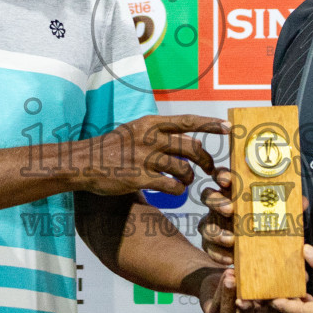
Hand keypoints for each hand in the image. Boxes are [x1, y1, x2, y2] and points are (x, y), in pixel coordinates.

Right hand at [75, 115, 225, 197]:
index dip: (210, 125)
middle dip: (206, 160)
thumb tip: (189, 138)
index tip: (228, 128)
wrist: (84, 162)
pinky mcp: (139, 178)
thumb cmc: (112, 147)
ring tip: (186, 181)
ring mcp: (144, 158)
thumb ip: (160, 133)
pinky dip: (177, 191)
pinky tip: (174, 191)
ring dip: (189, 178)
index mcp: (150, 123)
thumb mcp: (135, 130)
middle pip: (191, 147)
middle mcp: (150, 138)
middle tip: (210, 169)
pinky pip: (170, 187)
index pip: (187, 121)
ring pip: (183, 169)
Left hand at [196, 266, 283, 312]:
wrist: (225, 279)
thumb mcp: (264, 285)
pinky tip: (226, 279)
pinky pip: (216, 309)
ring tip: (232, 281)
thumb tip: (296, 276)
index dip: (274, 310)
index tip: (274, 295)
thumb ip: (275, 286)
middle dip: (249, 310)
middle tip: (249, 297)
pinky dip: (221, 293)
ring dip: (230, 299)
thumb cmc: (251, 283)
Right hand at [198, 167, 308, 265]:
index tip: (228, 180)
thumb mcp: (279, 214)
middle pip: (208, 196)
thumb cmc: (266, 224)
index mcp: (234, 191)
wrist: (257, 253)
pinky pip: (208, 248)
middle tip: (231, 209)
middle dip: (217, 201)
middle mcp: (219, 206)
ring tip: (231, 239)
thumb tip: (302, 201)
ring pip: (204, 224)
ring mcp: (212, 225)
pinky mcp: (211, 245)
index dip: (222, 175)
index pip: (222, 177)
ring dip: (216, 231)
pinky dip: (218, 254)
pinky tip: (230, 259)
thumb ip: (288, 207)